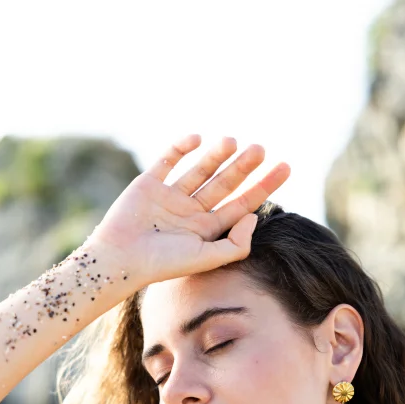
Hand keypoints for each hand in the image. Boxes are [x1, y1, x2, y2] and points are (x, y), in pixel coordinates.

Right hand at [90, 134, 290, 286]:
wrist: (119, 260)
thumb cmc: (162, 264)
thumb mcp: (206, 258)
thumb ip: (236, 244)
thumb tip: (255, 217)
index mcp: (207, 230)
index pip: (242, 204)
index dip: (264, 185)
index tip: (285, 166)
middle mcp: (191, 212)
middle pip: (225, 184)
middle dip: (244, 167)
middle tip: (261, 149)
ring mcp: (170, 196)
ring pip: (200, 169)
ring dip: (217, 154)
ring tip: (232, 141)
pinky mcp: (148, 184)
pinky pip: (168, 161)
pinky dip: (181, 148)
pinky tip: (198, 139)